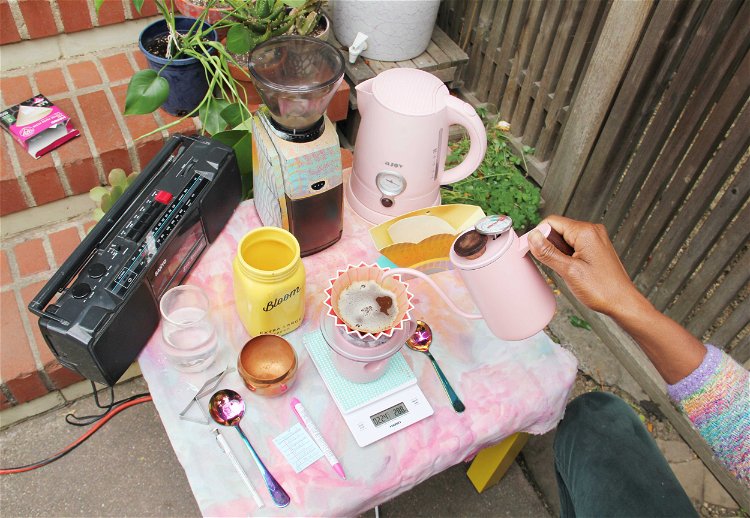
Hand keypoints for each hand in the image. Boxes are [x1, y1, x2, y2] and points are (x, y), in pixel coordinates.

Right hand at [528, 215, 646, 318]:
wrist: (622, 302)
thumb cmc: (602, 289)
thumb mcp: (569, 271)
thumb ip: (548, 252)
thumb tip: (533, 237)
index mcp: (586, 232)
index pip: (551, 222)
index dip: (537, 235)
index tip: (529, 250)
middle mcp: (592, 231)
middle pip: (558, 229)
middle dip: (548, 246)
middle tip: (550, 264)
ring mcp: (595, 239)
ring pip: (565, 239)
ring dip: (558, 253)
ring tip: (565, 270)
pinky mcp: (595, 248)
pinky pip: (574, 246)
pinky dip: (567, 256)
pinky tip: (570, 270)